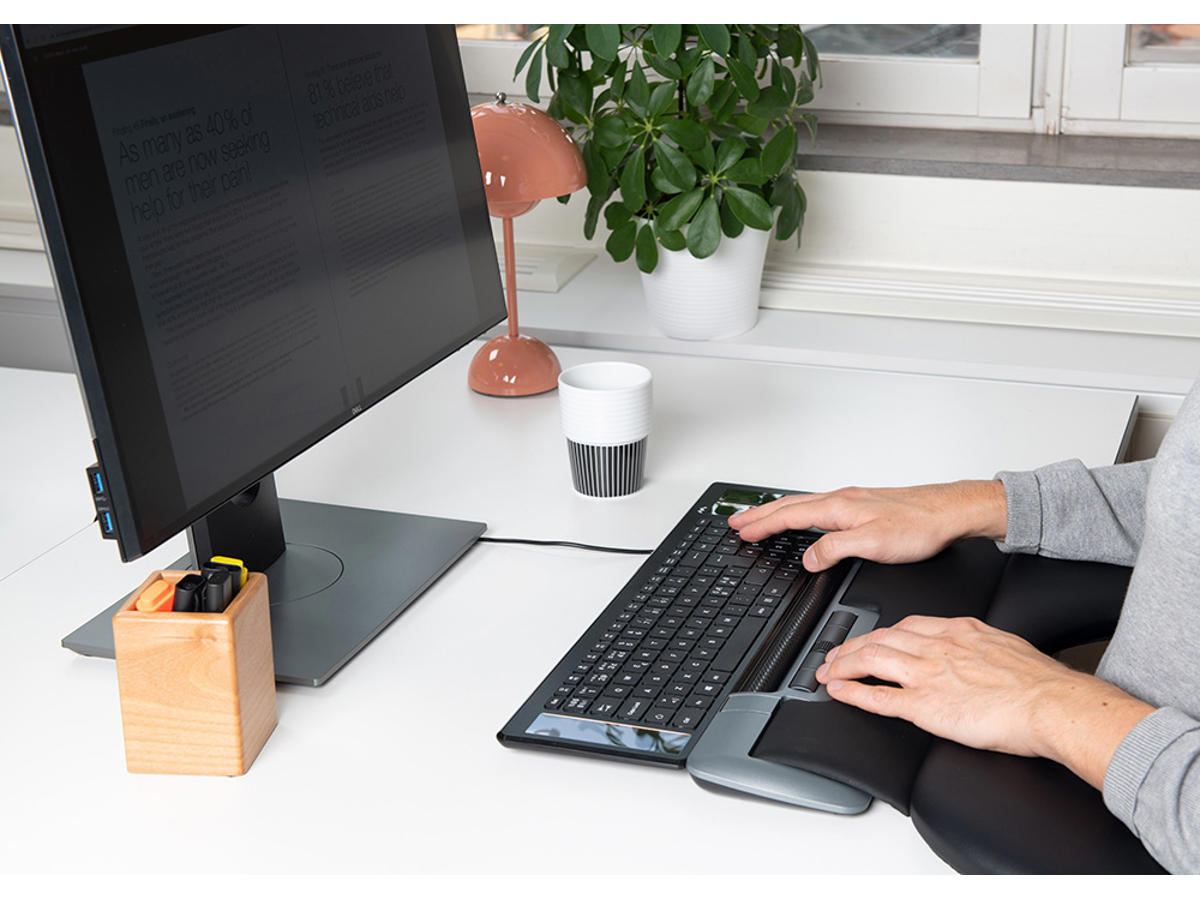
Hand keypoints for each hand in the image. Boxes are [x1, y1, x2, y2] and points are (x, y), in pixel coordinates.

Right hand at [727, 481, 1006, 571]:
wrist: (950, 512)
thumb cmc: (920, 526)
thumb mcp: (873, 544)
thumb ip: (835, 549)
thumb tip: (809, 559)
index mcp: (839, 507)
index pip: (789, 516)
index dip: (762, 525)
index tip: (741, 531)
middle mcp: (842, 499)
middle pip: (790, 506)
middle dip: (760, 515)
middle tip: (736, 522)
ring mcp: (852, 501)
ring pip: (803, 505)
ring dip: (777, 513)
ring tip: (759, 519)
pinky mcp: (863, 506)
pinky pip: (818, 506)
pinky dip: (798, 512)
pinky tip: (803, 518)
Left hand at [816, 615, 1153, 787]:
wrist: (1053, 704)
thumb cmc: (1039, 682)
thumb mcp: (1004, 644)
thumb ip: (978, 644)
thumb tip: (973, 650)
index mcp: (956, 631)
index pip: (904, 625)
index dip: (878, 633)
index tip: (868, 639)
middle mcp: (935, 647)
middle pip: (879, 638)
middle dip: (850, 646)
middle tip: (834, 655)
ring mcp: (927, 675)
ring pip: (870, 660)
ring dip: (842, 665)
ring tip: (827, 671)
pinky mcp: (925, 706)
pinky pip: (878, 696)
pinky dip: (853, 692)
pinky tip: (838, 691)